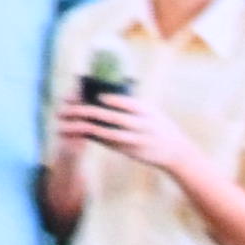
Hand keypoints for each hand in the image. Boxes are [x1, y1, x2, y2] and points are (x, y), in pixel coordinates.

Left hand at [56, 82, 170, 170]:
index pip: (129, 103)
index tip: (95, 95)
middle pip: (114, 118)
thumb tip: (103, 93)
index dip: (113, 100)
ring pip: (110, 134)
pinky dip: (96, 138)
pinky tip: (83, 134)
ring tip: (72, 123)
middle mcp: (143, 125)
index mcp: (147, 111)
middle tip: (70, 108)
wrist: (175, 150)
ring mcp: (137, 140)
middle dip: (89, 112)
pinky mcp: (131, 151)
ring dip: (89, 128)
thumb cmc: (157, 125)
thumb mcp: (150, 111)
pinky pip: (110, 144)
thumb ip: (131, 104)